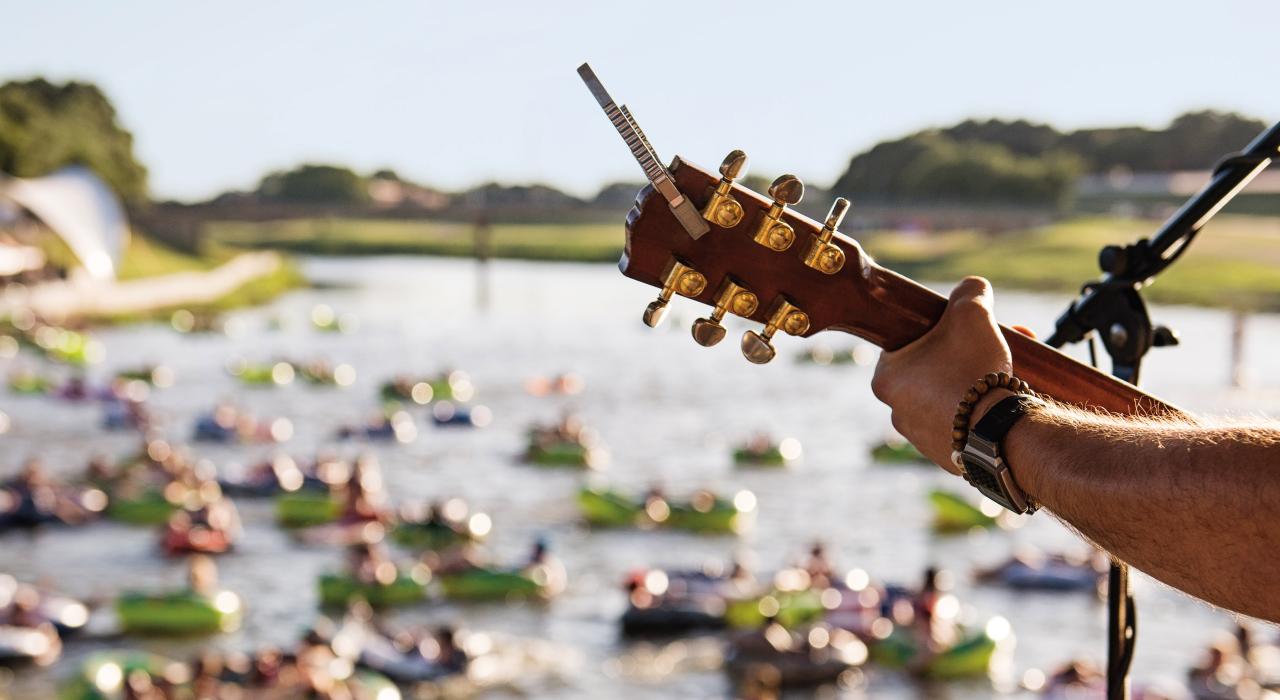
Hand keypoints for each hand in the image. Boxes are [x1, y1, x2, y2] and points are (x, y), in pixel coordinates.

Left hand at [871, 277, 1012, 472]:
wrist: (1000, 432)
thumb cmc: (974, 370)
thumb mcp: (971, 313)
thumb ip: (969, 292)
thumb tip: (972, 288)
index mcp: (886, 378)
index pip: (907, 343)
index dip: (939, 330)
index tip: (964, 329)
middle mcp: (896, 412)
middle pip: (934, 370)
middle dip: (967, 354)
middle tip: (995, 346)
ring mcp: (921, 438)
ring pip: (951, 398)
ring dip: (977, 382)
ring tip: (1008, 372)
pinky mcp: (947, 457)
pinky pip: (965, 426)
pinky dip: (982, 413)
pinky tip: (1004, 402)